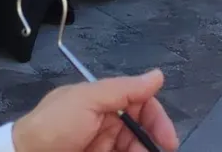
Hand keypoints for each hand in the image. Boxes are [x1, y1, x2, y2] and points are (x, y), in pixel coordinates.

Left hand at [12, 69, 178, 151]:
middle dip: (150, 143)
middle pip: (142, 133)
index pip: (141, 105)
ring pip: (133, 148)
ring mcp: (101, 145)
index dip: (158, 120)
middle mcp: (104, 124)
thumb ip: (122, 89)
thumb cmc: (54, 126)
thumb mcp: (85, 100)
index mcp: (101, 103)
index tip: (168, 141)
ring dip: (140, 150)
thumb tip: (157, 76)